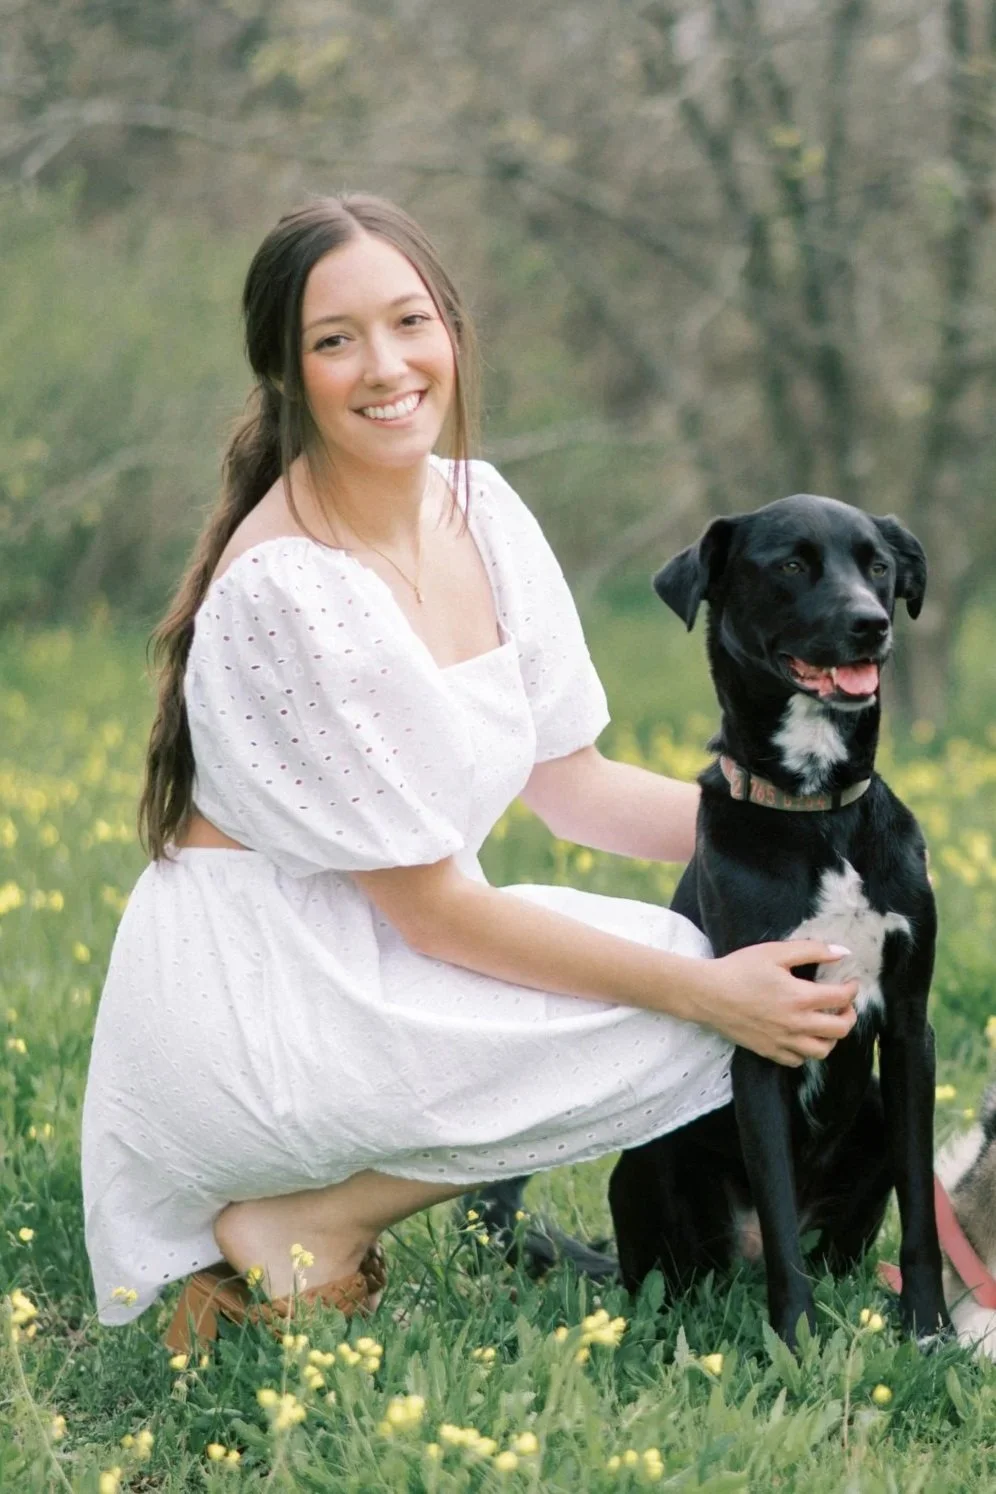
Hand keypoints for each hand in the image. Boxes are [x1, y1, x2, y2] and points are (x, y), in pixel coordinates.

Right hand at [694, 940, 858, 1065]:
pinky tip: (801, 1036)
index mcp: (800, 997)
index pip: (841, 998)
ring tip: (824, 1023)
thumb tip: (843, 952)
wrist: (706, 994)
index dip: (852, 989)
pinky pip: (798, 1061)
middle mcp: (796, 1024)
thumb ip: (812, 950)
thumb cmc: (739, 969)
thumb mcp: (775, 952)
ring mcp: (783, 1041)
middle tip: (842, 1004)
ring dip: (831, 1037)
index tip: (850, 982)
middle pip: (840, 1030)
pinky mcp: (768, 1051)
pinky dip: (806, 1051)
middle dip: (849, 1015)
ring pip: (822, 1051)